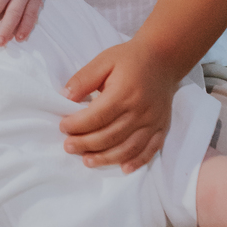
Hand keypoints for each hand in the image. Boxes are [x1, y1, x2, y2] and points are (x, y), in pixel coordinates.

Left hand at [60, 39, 178, 172]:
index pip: (97, 116)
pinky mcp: (162, 127)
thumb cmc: (130, 59)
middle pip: (110, 136)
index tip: (63, 126)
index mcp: (124, 93)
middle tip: (68, 146)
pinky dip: (137, 162)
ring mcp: (153, 121)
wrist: (164, 57)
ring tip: (87, 160)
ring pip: (128, 148)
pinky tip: (123, 168)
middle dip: (85, 144)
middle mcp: (140, 111)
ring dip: (106, 158)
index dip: (77, 125)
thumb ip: (83, 79)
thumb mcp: (103, 60)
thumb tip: (65, 97)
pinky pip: (151, 150)